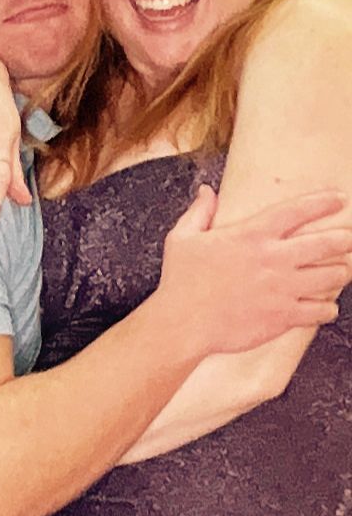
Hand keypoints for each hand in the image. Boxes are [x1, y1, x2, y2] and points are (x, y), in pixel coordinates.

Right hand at [158, 185, 351, 356]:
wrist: (182, 324)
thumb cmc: (180, 281)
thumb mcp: (182, 239)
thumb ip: (199, 212)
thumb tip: (208, 192)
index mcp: (250, 236)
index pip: (296, 211)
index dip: (322, 202)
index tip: (339, 199)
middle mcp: (273, 259)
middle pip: (329, 243)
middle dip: (346, 239)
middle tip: (349, 239)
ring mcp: (282, 289)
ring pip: (334, 276)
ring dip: (341, 272)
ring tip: (340, 271)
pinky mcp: (284, 316)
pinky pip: (323, 311)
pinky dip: (328, 308)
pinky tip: (323, 306)